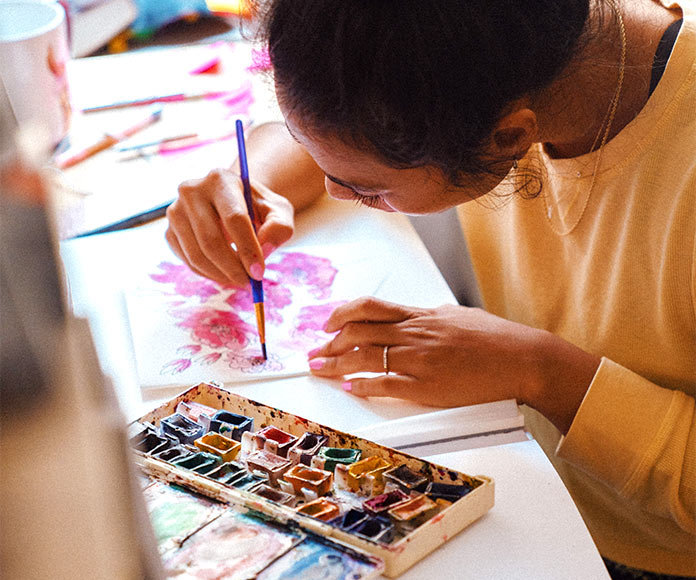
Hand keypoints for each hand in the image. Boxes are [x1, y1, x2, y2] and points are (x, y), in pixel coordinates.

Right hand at [165, 168, 293, 285]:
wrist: (233, 201)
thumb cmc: (257, 207)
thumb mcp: (278, 211)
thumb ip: (279, 227)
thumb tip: (263, 250)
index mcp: (221, 179)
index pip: (234, 218)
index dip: (248, 249)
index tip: (259, 273)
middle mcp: (192, 191)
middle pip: (211, 240)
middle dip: (233, 268)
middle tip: (250, 283)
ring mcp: (176, 211)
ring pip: (197, 255)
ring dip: (221, 275)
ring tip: (241, 280)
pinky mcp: (169, 231)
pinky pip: (188, 261)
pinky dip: (209, 274)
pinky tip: (225, 273)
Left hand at [308, 297, 599, 431]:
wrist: (522, 359)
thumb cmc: (495, 338)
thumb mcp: (457, 315)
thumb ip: (428, 316)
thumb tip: (409, 317)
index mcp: (421, 315)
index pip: (369, 308)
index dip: (341, 314)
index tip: (327, 324)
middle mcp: (415, 333)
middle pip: (358, 332)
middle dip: (329, 343)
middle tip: (314, 352)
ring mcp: (419, 360)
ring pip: (364, 357)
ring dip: (335, 364)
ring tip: (319, 369)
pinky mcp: (427, 387)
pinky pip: (386, 385)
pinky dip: (363, 386)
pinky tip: (350, 387)